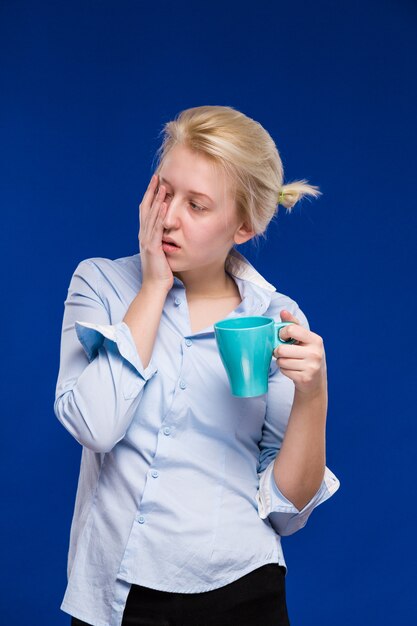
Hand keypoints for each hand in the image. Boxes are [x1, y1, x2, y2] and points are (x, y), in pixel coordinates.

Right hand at [138, 174, 173, 292]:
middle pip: (145, 208)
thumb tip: (170, 232)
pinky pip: (156, 228)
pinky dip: (160, 215)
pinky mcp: (153, 247)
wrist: (154, 287)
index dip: (150, 196)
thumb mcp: (161, 252)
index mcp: (145, 236)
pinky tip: (164, 205)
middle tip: (157, 177)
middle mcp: (143, 235)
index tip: (156, 183)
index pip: (146, 211)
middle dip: (151, 192)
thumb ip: (163, 241)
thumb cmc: (160, 272)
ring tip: (163, 186)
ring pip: (151, 215)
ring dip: (157, 199)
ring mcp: (147, 241)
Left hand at [273, 310, 326, 396]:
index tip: (283, 337)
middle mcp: (315, 353)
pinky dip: (284, 370)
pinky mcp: (305, 378)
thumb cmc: (307, 355)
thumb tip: (283, 312)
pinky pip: (284, 371)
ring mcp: (311, 366)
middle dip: (278, 351)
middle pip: (282, 349)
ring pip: (281, 361)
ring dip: (281, 361)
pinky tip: (292, 369)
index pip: (291, 329)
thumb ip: (293, 324)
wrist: (315, 380)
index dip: (282, 333)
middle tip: (282, 352)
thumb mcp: (304, 338)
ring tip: (288, 361)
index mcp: (315, 340)